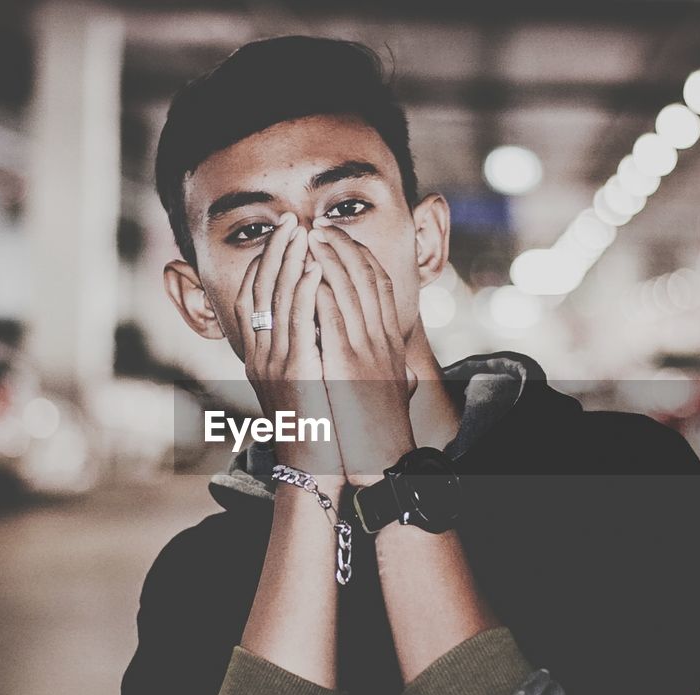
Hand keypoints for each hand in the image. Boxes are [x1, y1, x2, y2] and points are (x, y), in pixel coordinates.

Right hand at [233, 212, 341, 478]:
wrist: (312, 468)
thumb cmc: (316, 430)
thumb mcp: (305, 385)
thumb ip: (306, 355)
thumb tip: (317, 332)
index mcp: (259, 357)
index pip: (252, 297)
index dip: (264, 263)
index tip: (280, 237)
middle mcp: (259, 356)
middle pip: (260, 290)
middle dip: (276, 251)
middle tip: (291, 221)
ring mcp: (273, 364)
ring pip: (275, 300)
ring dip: (289, 261)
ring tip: (302, 231)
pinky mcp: (295, 373)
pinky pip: (297, 323)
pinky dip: (303, 292)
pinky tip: (313, 268)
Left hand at [308, 221, 416, 485]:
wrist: (383, 462)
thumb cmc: (380, 432)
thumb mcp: (386, 391)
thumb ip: (386, 370)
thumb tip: (392, 363)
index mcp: (390, 343)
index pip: (379, 285)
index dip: (359, 256)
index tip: (338, 238)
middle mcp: (383, 340)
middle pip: (366, 278)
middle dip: (342, 247)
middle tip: (318, 227)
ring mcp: (367, 351)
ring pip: (351, 290)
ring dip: (329, 258)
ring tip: (310, 235)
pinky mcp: (349, 365)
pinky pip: (334, 317)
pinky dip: (322, 291)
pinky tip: (308, 272)